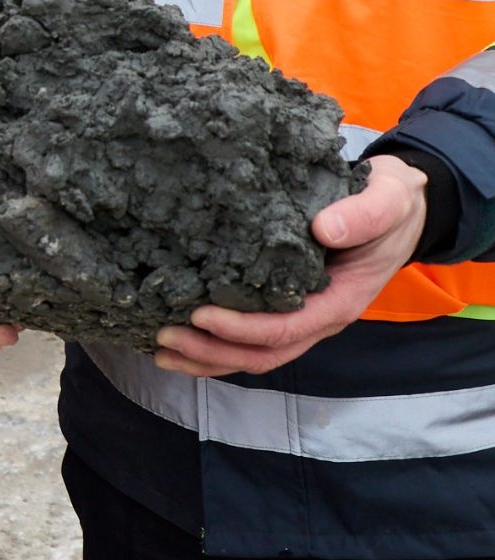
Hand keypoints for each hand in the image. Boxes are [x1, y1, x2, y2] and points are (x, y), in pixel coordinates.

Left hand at [153, 155, 427, 376]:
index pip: (286, 329)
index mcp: (339, 302)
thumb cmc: (391, 206)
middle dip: (211, 350)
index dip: (242, 328)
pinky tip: (178, 341)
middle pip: (261, 354)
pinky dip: (212, 347)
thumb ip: (364, 215)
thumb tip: (324, 227)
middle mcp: (318, 321)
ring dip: (205, 358)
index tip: (201, 313)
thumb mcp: (388, 201)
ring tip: (161, 349)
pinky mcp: (284, 310)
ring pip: (251, 356)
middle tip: (165, 333)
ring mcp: (301, 321)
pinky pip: (247, 341)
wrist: (398, 212)